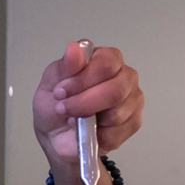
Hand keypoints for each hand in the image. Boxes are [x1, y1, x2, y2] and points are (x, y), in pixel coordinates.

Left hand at [33, 41, 142, 162]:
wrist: (56, 136)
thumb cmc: (55, 105)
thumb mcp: (51, 83)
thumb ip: (65, 66)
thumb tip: (74, 48)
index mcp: (107, 58)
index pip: (106, 64)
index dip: (82, 80)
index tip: (59, 92)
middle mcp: (125, 76)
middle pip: (116, 89)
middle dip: (84, 103)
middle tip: (63, 109)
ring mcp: (132, 100)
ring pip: (116, 114)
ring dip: (88, 121)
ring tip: (73, 120)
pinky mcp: (133, 123)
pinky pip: (117, 133)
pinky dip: (97, 136)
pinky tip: (88, 132)